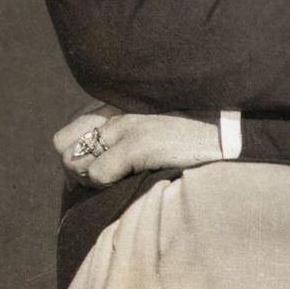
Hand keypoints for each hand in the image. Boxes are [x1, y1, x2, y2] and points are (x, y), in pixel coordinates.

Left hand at [53, 103, 223, 187]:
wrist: (227, 135)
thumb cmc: (193, 138)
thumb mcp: (153, 126)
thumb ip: (125, 132)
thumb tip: (93, 165)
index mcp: (121, 102)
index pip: (72, 127)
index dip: (77, 153)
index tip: (96, 168)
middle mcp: (118, 108)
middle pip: (62, 143)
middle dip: (74, 167)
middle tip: (100, 180)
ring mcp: (126, 125)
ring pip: (74, 161)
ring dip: (89, 179)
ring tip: (117, 182)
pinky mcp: (137, 143)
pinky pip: (97, 174)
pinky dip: (106, 186)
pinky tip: (130, 182)